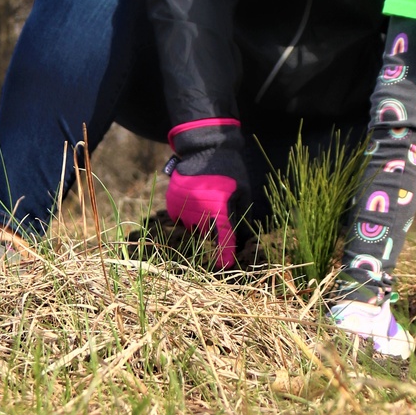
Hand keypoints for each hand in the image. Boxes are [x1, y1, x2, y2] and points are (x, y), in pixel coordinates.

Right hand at [165, 121, 250, 268]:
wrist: (204, 149)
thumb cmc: (230, 170)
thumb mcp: (243, 191)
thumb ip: (242, 216)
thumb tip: (244, 237)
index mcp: (219, 209)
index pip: (224, 238)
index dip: (226, 254)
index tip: (225, 265)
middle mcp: (199, 211)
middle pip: (206, 236)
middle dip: (213, 233)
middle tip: (217, 216)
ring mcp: (183, 207)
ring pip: (191, 229)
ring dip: (199, 225)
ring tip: (205, 206)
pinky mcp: (172, 202)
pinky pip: (179, 219)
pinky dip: (186, 217)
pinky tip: (194, 203)